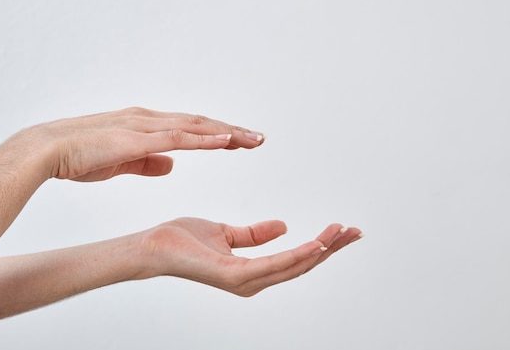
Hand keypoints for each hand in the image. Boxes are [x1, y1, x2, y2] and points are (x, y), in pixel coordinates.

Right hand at [25, 107, 264, 181]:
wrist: (45, 150)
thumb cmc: (78, 155)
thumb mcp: (121, 161)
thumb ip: (149, 162)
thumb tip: (173, 166)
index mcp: (146, 125)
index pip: (191, 128)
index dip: (217, 134)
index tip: (240, 141)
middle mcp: (150, 120)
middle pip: (201, 123)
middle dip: (232, 130)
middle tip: (259, 139)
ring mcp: (144, 126)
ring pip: (195, 127)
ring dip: (227, 132)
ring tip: (253, 140)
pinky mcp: (136, 138)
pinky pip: (177, 137)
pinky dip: (204, 138)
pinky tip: (225, 141)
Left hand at [138, 217, 362, 296]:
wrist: (155, 245)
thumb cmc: (184, 242)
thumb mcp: (227, 233)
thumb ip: (255, 234)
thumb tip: (283, 226)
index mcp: (252, 272)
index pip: (295, 260)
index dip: (322, 246)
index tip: (342, 231)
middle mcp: (252, 281)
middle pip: (301, 265)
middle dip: (330, 249)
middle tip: (355, 232)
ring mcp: (244, 281)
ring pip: (293, 266)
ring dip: (320, 250)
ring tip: (341, 233)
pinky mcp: (233, 275)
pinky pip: (273, 265)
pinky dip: (297, 254)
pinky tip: (315, 243)